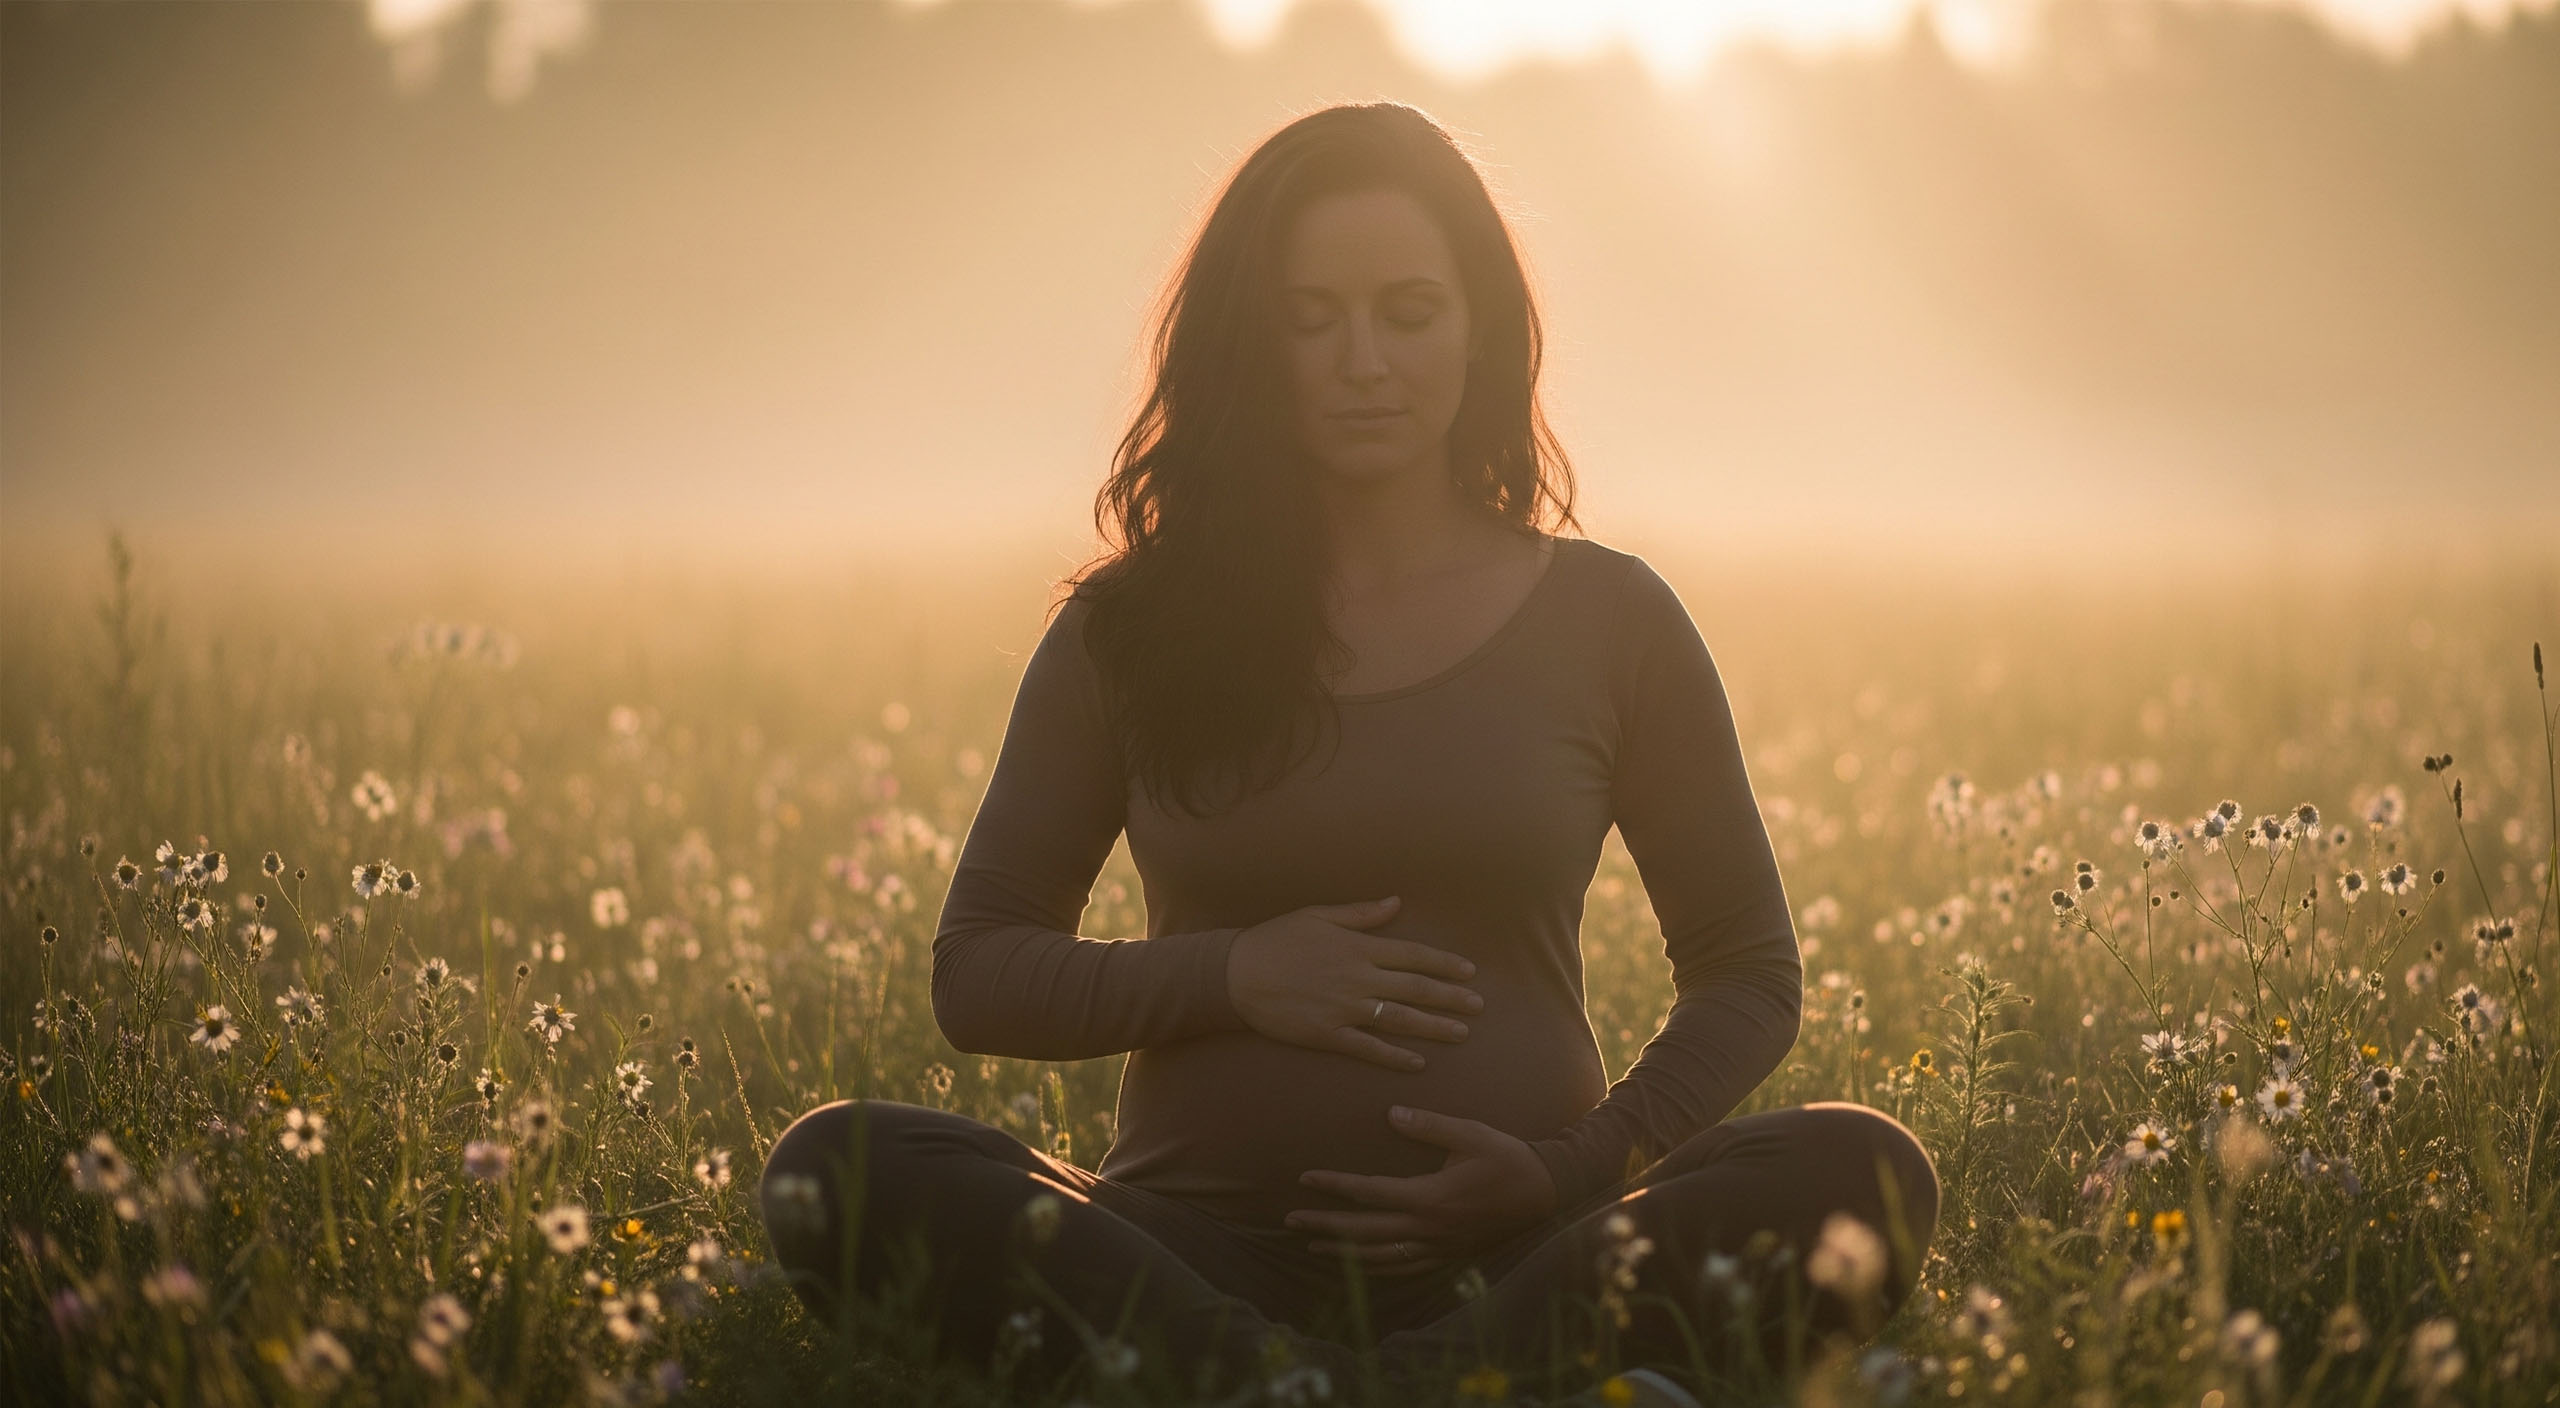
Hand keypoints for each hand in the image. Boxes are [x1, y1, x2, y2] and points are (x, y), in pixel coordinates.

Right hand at [1226, 897, 1483, 1071]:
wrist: (1234, 975)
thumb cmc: (1275, 940)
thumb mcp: (1317, 915)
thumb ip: (1361, 913)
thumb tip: (1397, 902)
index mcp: (1358, 947)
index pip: (1413, 956)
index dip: (1445, 964)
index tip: (1469, 972)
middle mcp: (1358, 979)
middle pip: (1416, 989)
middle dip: (1451, 999)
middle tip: (1479, 1007)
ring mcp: (1345, 1009)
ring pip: (1400, 1020)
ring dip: (1434, 1027)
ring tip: (1461, 1034)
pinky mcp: (1328, 1035)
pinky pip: (1369, 1048)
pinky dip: (1395, 1056)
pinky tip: (1418, 1062)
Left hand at [1285, 1105, 1560, 1274]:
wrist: (1546, 1192)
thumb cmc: (1507, 1158)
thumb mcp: (1470, 1133)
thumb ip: (1429, 1124)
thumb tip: (1392, 1113)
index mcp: (1430, 1198)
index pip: (1370, 1194)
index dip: (1335, 1186)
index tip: (1305, 1179)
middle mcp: (1429, 1229)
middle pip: (1365, 1232)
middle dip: (1325, 1226)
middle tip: (1291, 1221)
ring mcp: (1438, 1246)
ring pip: (1380, 1256)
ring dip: (1344, 1252)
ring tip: (1313, 1246)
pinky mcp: (1449, 1255)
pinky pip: (1405, 1266)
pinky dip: (1377, 1266)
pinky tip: (1361, 1264)